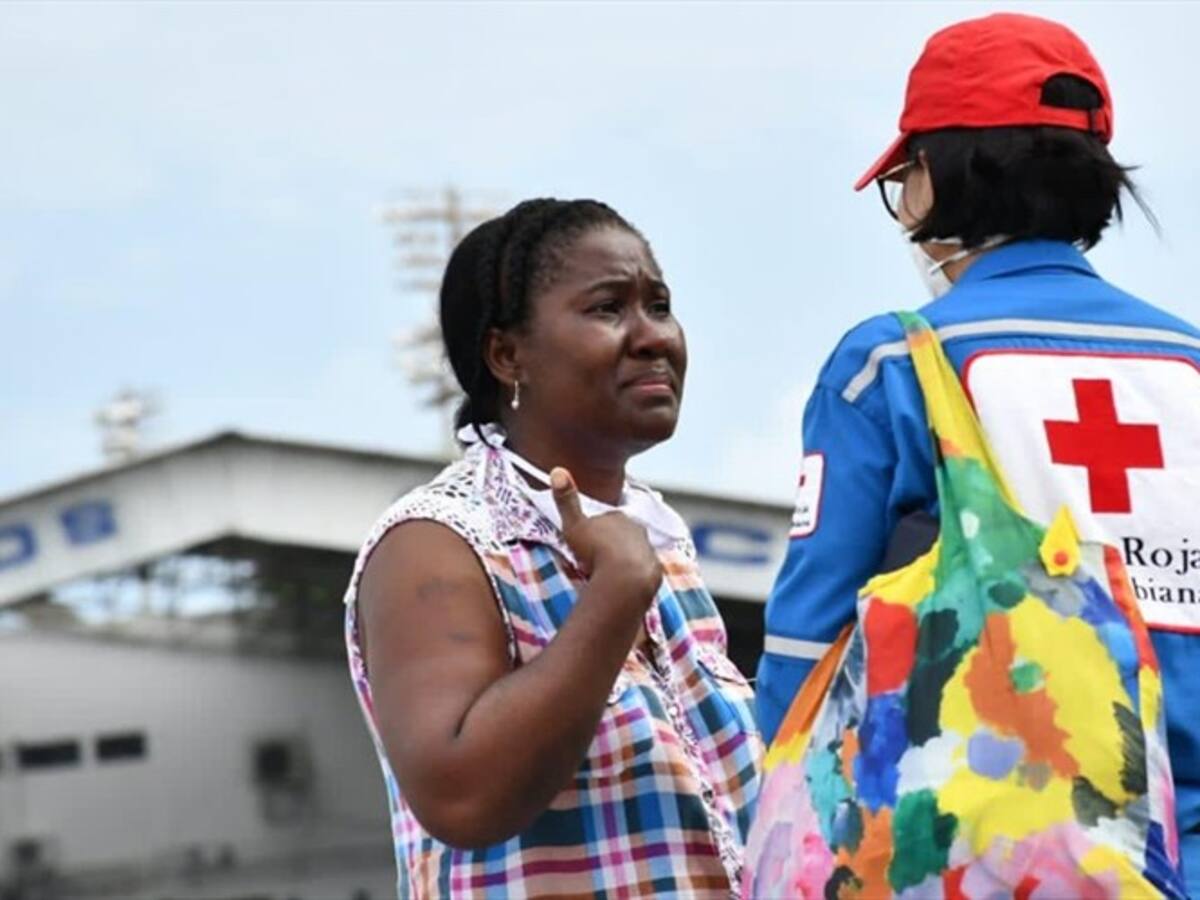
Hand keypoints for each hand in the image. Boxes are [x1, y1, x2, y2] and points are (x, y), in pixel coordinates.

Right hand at [550, 467, 662, 600]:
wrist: (624, 578)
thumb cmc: (595, 550)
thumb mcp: (573, 525)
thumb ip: (566, 500)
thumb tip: (557, 470)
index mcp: (617, 517)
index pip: (607, 518)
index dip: (597, 529)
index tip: (588, 541)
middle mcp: (636, 529)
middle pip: (623, 533)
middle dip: (613, 542)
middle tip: (598, 557)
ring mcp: (648, 549)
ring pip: (635, 551)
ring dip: (624, 558)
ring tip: (610, 572)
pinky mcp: (654, 569)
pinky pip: (643, 570)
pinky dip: (635, 574)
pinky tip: (625, 582)